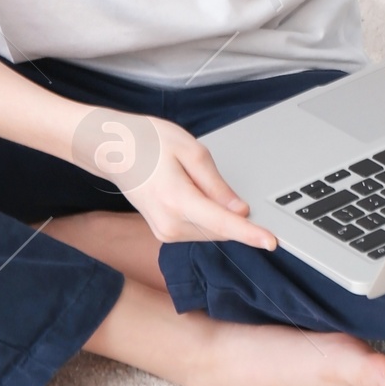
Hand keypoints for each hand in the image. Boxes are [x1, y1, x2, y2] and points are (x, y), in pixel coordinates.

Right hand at [66, 109, 276, 251]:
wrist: (112, 150)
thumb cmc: (148, 143)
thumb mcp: (190, 151)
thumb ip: (217, 185)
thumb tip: (239, 210)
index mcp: (177, 200)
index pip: (222, 223)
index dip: (250, 233)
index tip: (271, 242)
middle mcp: (169, 223)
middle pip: (220, 229)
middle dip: (230, 210)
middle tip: (206, 175)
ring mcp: (164, 232)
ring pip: (211, 230)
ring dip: (216, 211)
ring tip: (187, 178)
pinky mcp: (164, 233)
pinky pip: (199, 229)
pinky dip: (206, 215)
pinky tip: (187, 191)